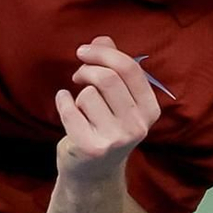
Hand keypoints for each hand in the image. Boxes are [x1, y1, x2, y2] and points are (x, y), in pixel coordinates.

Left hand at [54, 37, 161, 181]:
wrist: (92, 173)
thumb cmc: (104, 126)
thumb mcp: (116, 98)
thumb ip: (112, 66)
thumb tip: (102, 39)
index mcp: (150, 110)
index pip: (130, 69)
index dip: (104, 53)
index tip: (84, 50)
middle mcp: (137, 126)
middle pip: (108, 78)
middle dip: (86, 68)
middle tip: (77, 73)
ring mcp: (115, 139)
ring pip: (87, 94)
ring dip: (78, 93)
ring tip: (80, 105)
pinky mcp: (91, 148)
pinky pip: (70, 109)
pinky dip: (62, 101)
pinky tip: (65, 106)